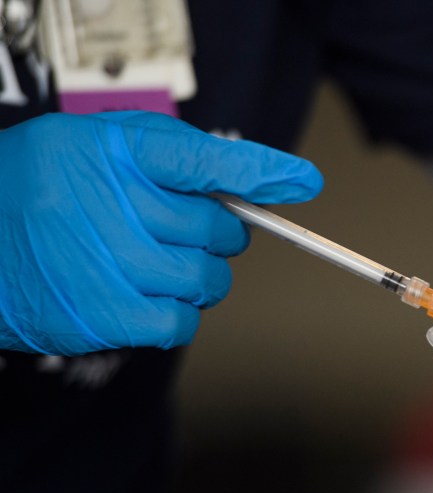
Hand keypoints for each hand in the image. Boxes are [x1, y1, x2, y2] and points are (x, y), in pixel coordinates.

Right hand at [0, 111, 322, 354]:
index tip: (304, 183)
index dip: (261, 172)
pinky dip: (177, 314)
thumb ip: (179, 158)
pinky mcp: (100, 315)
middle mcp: (110, 202)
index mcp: (112, 149)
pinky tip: (148, 297)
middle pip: (217, 230)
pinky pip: (180, 323)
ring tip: (158, 264)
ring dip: (200, 278)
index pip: (204, 160)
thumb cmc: (46, 188)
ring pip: (206, 281)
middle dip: (218, 235)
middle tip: (183, 232)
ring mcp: (105, 262)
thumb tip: (265, 181)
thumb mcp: (102, 146)